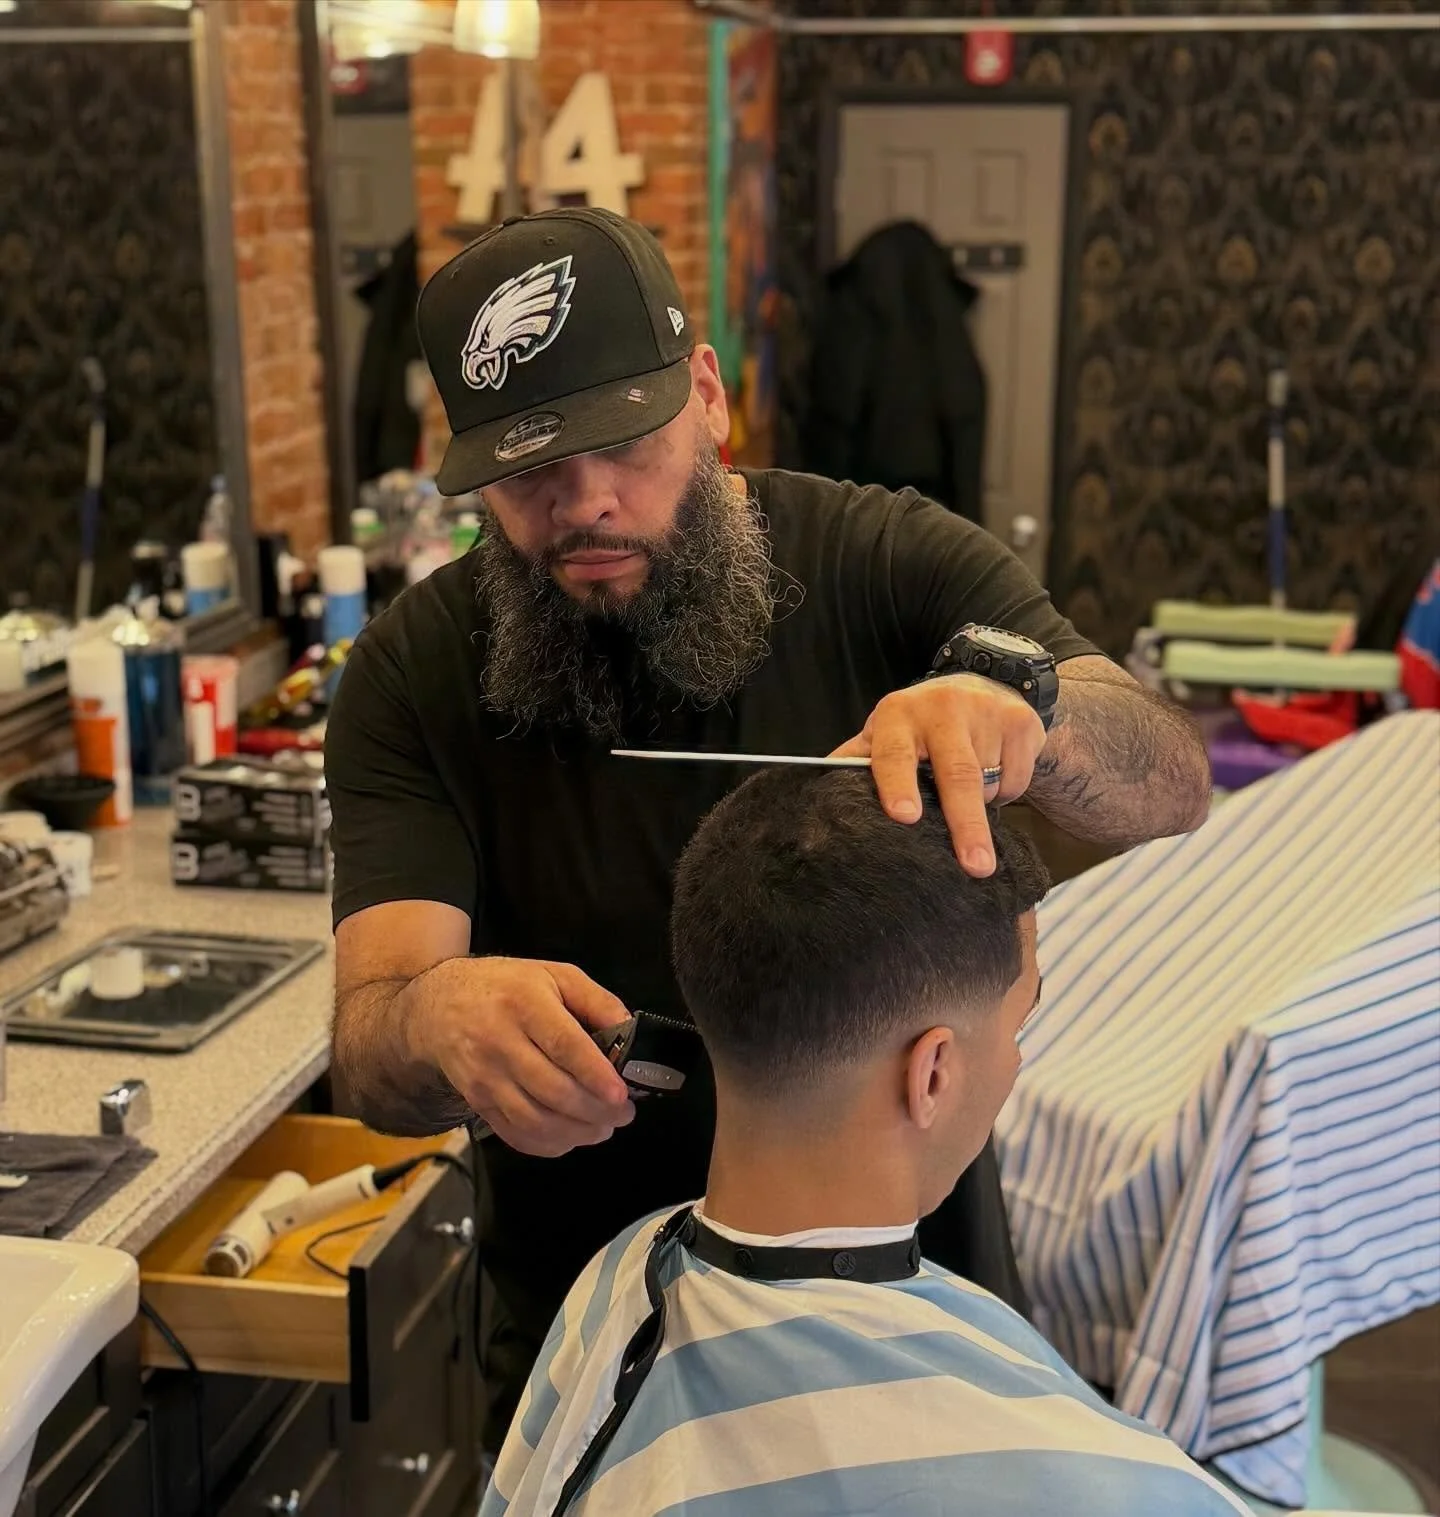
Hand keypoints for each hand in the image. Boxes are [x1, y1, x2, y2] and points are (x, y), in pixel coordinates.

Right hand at [409, 956, 635, 1156]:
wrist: (440, 1006)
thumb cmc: (508, 987)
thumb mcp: (556, 976)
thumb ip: (597, 1001)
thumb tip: (629, 1033)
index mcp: (525, 1004)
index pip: (564, 1045)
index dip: (595, 1075)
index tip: (621, 1095)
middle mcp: (499, 1043)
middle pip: (552, 1090)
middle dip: (595, 1111)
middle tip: (624, 1115)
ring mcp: (484, 1077)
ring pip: (534, 1120)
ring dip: (576, 1133)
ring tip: (603, 1129)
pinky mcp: (476, 1102)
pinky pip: (514, 1134)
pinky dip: (547, 1145)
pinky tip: (570, 1138)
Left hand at [830, 674, 1045, 875]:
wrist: (982, 686)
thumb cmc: (920, 725)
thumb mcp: (884, 735)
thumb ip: (856, 763)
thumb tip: (817, 800)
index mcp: (898, 715)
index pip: (894, 754)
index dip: (898, 785)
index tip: (904, 816)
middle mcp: (942, 708)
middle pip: (957, 775)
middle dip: (966, 825)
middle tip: (974, 866)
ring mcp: (986, 712)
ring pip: (988, 784)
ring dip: (981, 806)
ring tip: (969, 791)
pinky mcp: (1022, 722)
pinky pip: (1016, 780)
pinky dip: (1006, 792)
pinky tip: (994, 772)